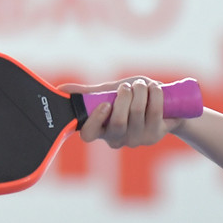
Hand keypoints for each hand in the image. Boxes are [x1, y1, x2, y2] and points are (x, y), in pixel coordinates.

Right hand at [61, 78, 181, 148]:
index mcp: (101, 129)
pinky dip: (155, 94)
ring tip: (142, 85)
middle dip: (124, 96)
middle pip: (118, 122)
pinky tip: (155, 88)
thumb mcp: (107, 95)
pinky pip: (155, 112)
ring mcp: (137, 138)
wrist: (162, 105)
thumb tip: (59, 90)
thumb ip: (85, 94)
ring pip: (137, 113)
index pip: (89, 134)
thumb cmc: (129, 99)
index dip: (95, 120)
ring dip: (141, 91)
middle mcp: (118, 138)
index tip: (105, 104)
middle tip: (128, 86)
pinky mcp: (156, 134)